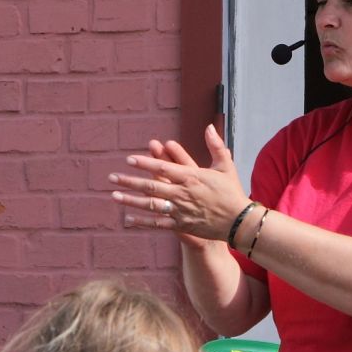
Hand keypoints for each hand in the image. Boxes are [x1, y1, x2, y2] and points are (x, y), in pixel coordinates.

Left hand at [110, 125, 250, 242]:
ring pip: (150, 205)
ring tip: (113, 195)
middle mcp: (183, 193)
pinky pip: (158, 224)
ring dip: (131, 200)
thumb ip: (216, 145)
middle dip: (129, 181)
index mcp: (192, 176)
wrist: (240, 222)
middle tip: (112, 177)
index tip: (129, 159)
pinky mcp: (182, 226)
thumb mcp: (225, 166)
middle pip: (151, 186)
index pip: (163, 167)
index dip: (145, 163)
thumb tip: (209, 126)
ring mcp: (181, 210)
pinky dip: (142, 222)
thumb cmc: (232, 192)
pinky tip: (127, 220)